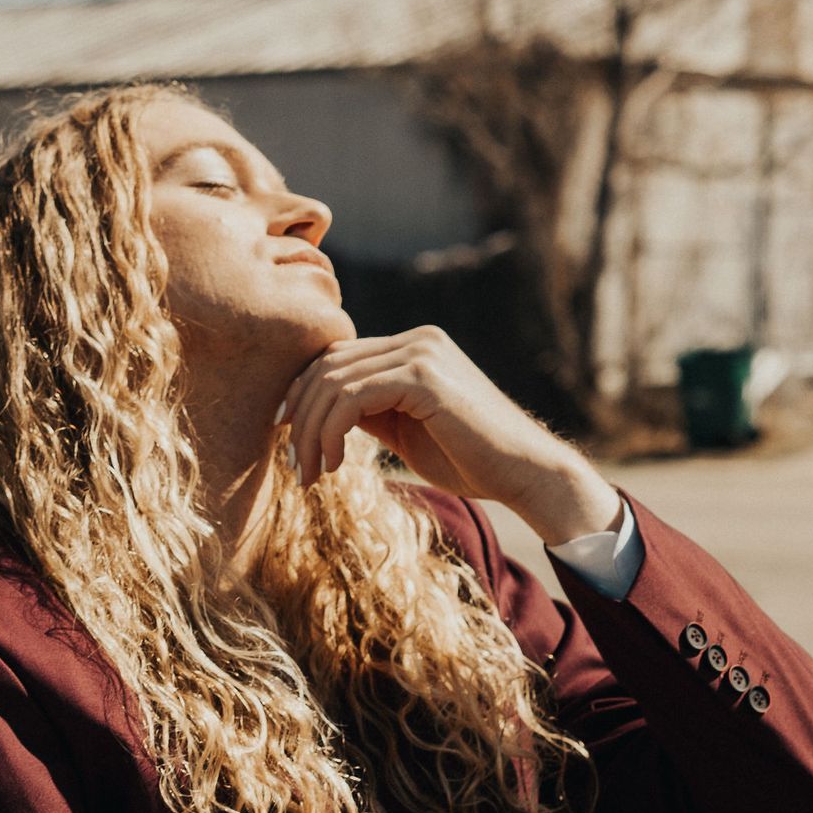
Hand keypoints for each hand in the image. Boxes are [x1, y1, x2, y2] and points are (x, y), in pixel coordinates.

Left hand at [279, 325, 619, 546]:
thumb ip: (368, 411)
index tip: (288, 438)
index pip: (336, 358)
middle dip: (300, 417)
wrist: (524, 473)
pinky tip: (333, 464)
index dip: (302, 396)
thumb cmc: (470, 460)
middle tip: (294, 465)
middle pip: (327, 365)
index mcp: (413, 347)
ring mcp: (421, 352)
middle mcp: (417, 339)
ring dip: (311, 432)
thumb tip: (319, 413)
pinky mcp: (424, 376)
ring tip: (309, 472)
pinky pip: (353, 397)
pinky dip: (331, 432)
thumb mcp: (404, 430)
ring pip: (333, 382)